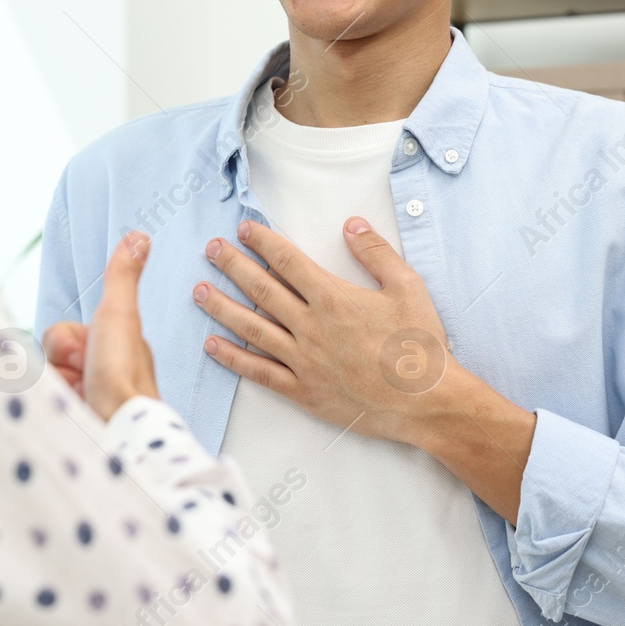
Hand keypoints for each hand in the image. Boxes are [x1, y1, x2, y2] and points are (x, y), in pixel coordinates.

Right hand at [44, 232, 159, 421]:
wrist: (119, 430)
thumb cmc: (123, 375)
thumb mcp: (120, 315)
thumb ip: (121, 277)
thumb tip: (138, 236)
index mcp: (110, 346)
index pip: (59, 335)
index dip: (66, 344)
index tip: (89, 355)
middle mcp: (98, 371)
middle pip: (48, 358)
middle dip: (59, 367)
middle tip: (84, 379)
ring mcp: (85, 399)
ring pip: (44, 382)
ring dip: (57, 389)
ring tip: (81, 401)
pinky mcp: (72, 422)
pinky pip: (42, 406)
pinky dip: (52, 409)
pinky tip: (73, 416)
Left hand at [196, 217, 457, 443]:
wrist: (425, 402)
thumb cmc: (419, 345)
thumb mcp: (407, 287)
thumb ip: (376, 252)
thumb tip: (352, 223)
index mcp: (333, 298)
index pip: (287, 261)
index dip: (262, 242)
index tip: (243, 230)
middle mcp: (311, 327)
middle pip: (261, 289)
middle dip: (232, 265)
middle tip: (211, 249)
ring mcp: (303, 361)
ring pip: (252, 328)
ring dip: (222, 307)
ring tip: (199, 291)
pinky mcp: (303, 391)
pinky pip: (260, 373)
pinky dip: (233, 359)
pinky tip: (212, 345)